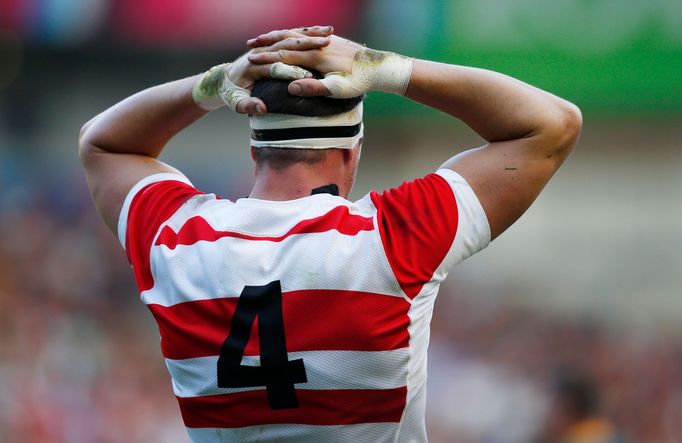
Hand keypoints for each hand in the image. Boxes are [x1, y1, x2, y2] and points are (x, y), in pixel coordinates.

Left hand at [192, 26, 333, 113]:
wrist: (221, 81)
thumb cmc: (230, 94)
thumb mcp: (235, 103)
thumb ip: (248, 105)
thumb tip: (261, 107)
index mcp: (253, 67)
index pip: (277, 66)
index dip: (294, 70)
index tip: (312, 75)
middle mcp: (261, 52)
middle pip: (288, 45)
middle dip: (308, 44)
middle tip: (327, 45)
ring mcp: (266, 47)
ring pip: (291, 36)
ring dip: (310, 35)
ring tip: (328, 34)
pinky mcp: (270, 47)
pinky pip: (291, 36)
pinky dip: (306, 33)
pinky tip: (321, 32)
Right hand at [247, 28, 412, 98]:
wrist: (380, 68)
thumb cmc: (358, 82)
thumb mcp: (336, 90)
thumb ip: (313, 88)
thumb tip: (292, 88)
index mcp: (315, 57)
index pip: (284, 56)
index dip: (266, 58)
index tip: (250, 61)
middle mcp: (318, 45)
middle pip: (286, 41)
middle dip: (267, 43)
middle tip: (249, 46)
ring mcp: (325, 40)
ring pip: (295, 34)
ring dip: (278, 37)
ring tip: (264, 39)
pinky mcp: (331, 40)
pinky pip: (307, 33)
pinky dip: (294, 34)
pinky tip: (289, 37)